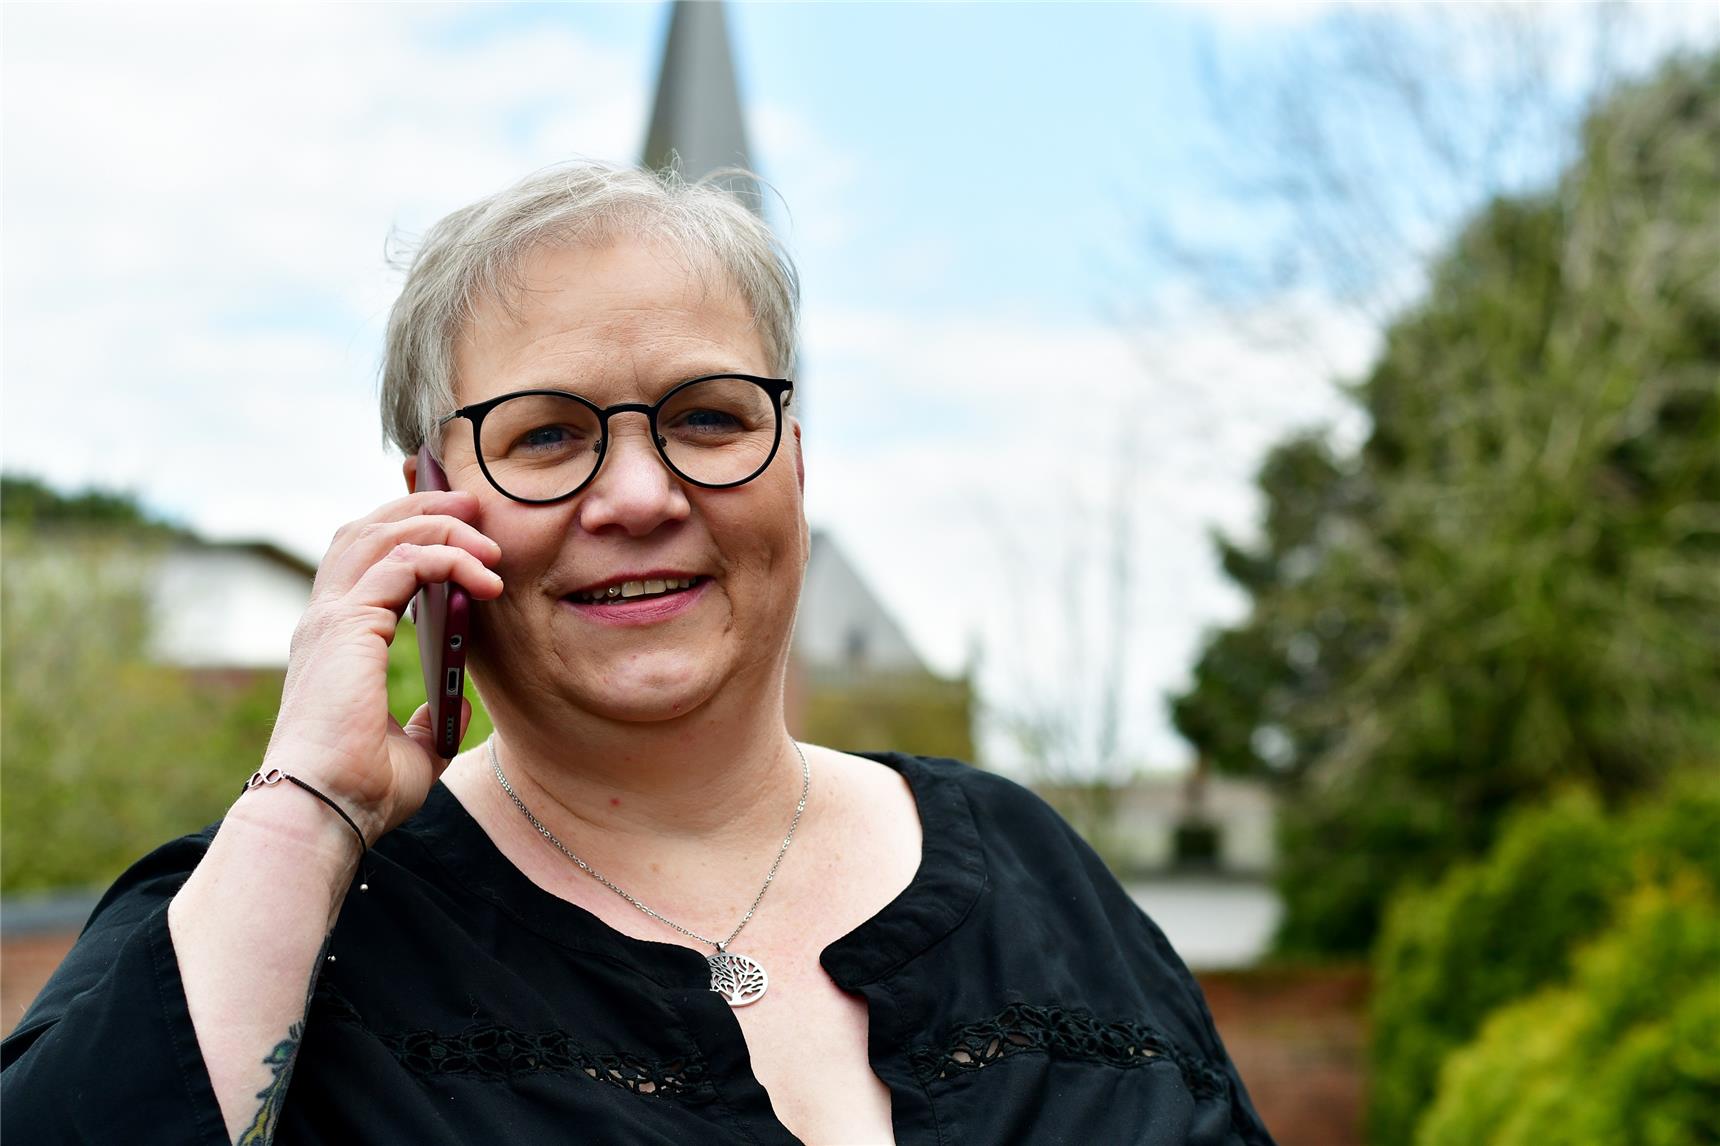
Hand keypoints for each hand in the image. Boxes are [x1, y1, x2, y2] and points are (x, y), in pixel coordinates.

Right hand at [261, 490, 503, 842]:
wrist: (322, 812)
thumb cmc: (358, 791)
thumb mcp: (411, 749)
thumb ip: (429, 720)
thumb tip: (457, 708)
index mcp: (335, 642)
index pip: (364, 559)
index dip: (407, 532)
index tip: (459, 530)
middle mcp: (325, 621)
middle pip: (367, 529)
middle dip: (422, 507)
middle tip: (473, 509)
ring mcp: (331, 619)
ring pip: (382, 534)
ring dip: (439, 525)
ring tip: (486, 539)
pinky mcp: (347, 627)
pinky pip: (404, 564)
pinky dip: (446, 558)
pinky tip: (482, 578)